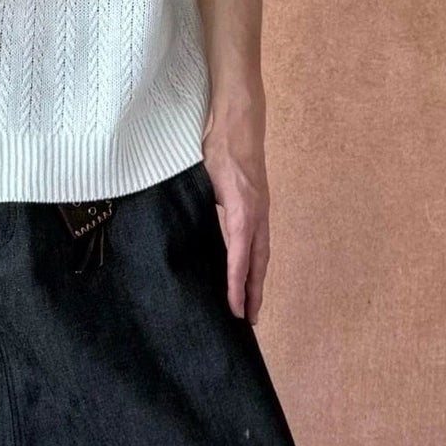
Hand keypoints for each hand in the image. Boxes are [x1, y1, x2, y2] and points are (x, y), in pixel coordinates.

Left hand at [202, 139, 270, 323]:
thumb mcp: (203, 180)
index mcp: (244, 211)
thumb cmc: (220, 150)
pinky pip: (260, 241)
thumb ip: (198, 207)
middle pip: (259, 262)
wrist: (241, 126)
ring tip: (252, 305)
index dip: (237, 286)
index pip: (240, 257)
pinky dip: (256, 262)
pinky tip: (248, 273)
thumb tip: (184, 234)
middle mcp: (258, 215)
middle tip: (250, 320)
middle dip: (254, 293)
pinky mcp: (260, 207)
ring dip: (257, 280)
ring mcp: (262, 212)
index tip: (234, 310)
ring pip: (262, 254)